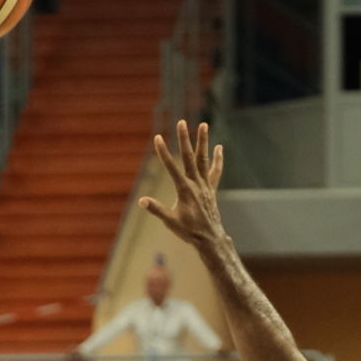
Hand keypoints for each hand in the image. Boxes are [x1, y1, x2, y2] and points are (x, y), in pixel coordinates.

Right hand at [138, 119, 224, 249]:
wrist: (209, 239)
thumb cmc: (188, 231)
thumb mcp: (170, 221)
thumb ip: (157, 209)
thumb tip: (142, 201)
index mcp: (184, 190)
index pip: (171, 168)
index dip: (163, 153)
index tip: (157, 138)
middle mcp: (196, 184)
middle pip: (189, 157)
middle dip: (184, 139)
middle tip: (182, 122)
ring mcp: (205, 185)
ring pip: (203, 159)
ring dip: (203, 142)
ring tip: (204, 125)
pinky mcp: (211, 189)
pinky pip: (215, 171)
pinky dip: (217, 160)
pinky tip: (218, 148)